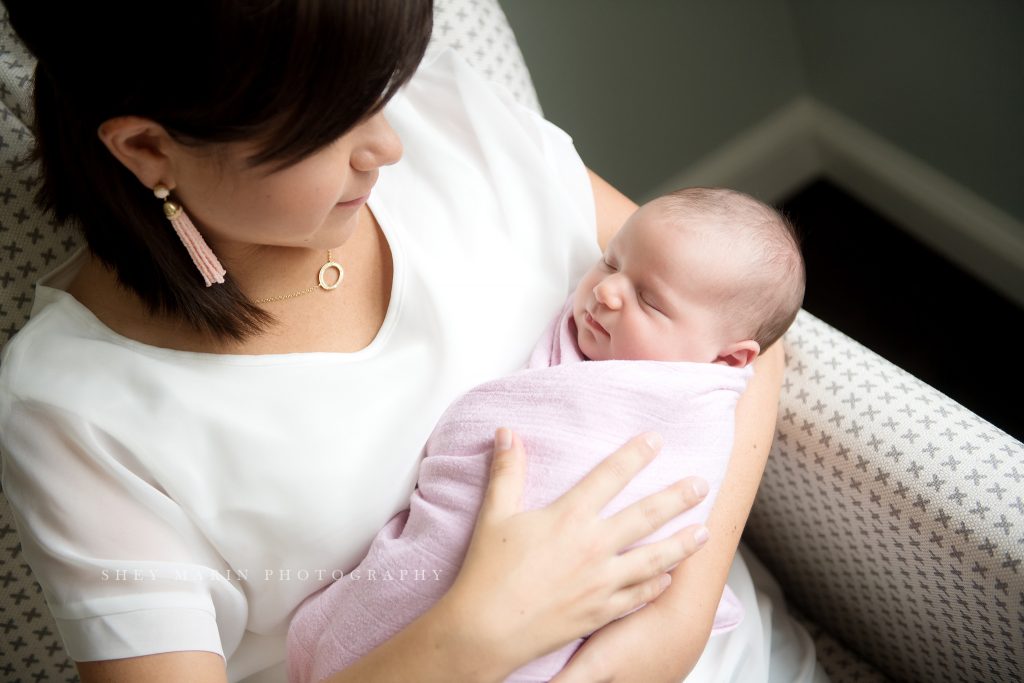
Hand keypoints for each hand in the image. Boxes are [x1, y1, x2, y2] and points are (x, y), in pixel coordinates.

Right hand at [440, 428, 710, 677]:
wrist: (486, 630)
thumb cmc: (488, 573)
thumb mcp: (494, 514)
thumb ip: (507, 471)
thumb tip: (507, 433)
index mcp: (569, 518)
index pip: (610, 476)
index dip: (635, 455)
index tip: (656, 441)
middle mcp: (593, 547)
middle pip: (646, 515)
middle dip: (677, 497)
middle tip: (702, 485)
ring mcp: (601, 582)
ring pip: (654, 559)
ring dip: (682, 543)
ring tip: (705, 532)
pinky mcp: (600, 611)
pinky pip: (638, 595)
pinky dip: (657, 585)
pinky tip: (669, 578)